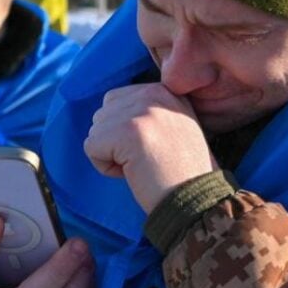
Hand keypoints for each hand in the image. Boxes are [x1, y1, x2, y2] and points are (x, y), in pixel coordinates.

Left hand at [84, 83, 215, 213]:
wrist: (196, 197)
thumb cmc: (181, 172)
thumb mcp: (172, 127)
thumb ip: (146, 112)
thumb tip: (106, 113)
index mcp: (165, 90)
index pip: (116, 100)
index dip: (125, 132)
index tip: (154, 148)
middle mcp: (154, 93)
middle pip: (102, 114)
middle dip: (115, 142)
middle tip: (147, 159)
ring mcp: (141, 110)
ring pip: (96, 131)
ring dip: (111, 155)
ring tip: (142, 165)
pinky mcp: (127, 130)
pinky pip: (91, 147)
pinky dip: (106, 167)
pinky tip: (134, 172)